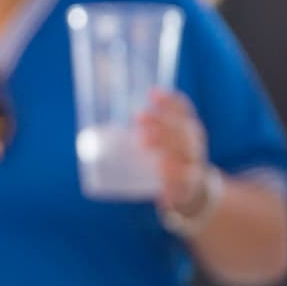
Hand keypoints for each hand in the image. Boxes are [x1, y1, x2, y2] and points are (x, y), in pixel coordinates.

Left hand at [139, 89, 209, 214]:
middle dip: (163, 123)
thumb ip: (138, 129)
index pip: (183, 111)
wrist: (190, 192)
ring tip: (148, 146)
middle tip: (137, 118)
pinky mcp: (187, 188)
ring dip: (168, 150)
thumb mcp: (158, 141)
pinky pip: (184, 184)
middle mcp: (193, 145)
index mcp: (187, 130)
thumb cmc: (165, 159)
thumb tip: (93, 111)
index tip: (151, 92)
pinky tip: (164, 181)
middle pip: (183, 130)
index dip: (170, 101)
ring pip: (186, 155)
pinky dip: (174, 182)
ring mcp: (193, 166)